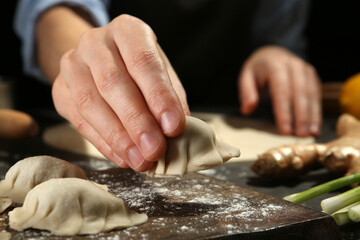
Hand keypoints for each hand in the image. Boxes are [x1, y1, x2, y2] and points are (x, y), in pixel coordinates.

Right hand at [52, 14, 189, 170]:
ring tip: (140, 160)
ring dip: (117, 137)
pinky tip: (122, 157)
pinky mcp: (59, 90)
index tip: (174, 126)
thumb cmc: (138, 68)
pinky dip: (103, 143)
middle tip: (155, 149)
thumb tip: (180, 133)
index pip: (143, 62)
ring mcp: (72, 65)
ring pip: (90, 103)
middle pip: (113, 83)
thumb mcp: (160, 72)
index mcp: (127, 31)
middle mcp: (95, 43)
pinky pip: (78, 120)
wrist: (99, 60)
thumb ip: (170, 98)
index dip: (159, 96)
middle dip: (137, 121)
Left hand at [238, 46, 321, 136]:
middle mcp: (294, 65)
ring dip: (312, 116)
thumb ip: (246, 92)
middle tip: (301, 135)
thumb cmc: (258, 69)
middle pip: (300, 93)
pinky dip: (317, 112)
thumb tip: (247, 109)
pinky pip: (317, 95)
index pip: (281, 91)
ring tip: (311, 134)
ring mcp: (306, 70)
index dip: (284, 112)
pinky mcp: (313, 77)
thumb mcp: (246, 76)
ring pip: (311, 95)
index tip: (285, 130)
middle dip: (301, 116)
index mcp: (275, 65)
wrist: (273, 54)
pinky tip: (315, 127)